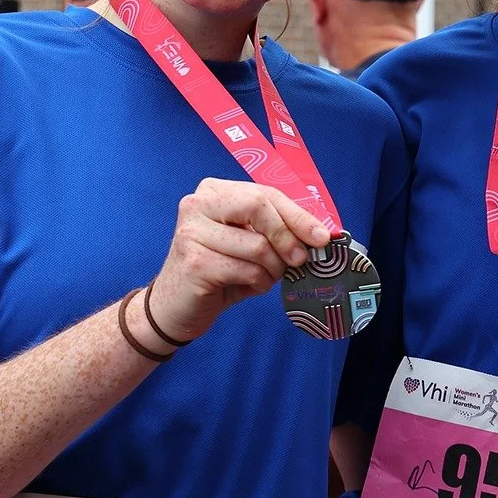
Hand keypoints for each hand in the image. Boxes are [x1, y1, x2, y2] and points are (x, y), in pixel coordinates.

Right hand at [147, 180, 330, 341]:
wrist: (175, 306)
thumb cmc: (219, 271)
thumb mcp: (249, 243)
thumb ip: (276, 231)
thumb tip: (320, 233)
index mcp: (214, 191)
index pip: (266, 194)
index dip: (298, 216)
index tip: (322, 236)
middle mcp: (198, 204)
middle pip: (260, 207)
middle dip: (288, 236)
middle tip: (300, 260)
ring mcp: (192, 232)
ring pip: (258, 245)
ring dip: (273, 268)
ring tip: (264, 277)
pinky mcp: (194, 262)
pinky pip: (247, 270)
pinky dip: (258, 282)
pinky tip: (248, 286)